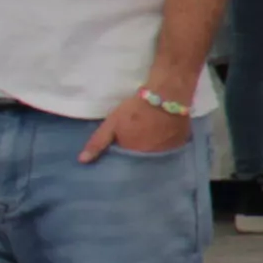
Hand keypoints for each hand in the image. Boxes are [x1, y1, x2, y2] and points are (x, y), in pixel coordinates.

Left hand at [82, 88, 198, 163]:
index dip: (122, 163)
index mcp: (133, 156)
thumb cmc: (136, 109)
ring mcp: (167, 153)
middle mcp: (151, 159)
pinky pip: (169, 152)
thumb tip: (82, 161)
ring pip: (155, 159)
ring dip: (150, 155)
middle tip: (133, 153)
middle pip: (141, 164)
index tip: (118, 160)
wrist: (167, 95)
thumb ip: (98, 142)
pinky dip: (164, 150)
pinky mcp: (180, 146)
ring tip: (147, 148)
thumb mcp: (112, 123)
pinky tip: (161, 142)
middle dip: (136, 161)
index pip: (125, 167)